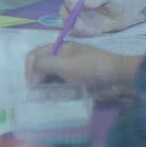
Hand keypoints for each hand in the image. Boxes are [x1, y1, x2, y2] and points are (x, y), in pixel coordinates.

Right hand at [25, 42, 140, 100]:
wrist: (115, 77)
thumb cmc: (89, 67)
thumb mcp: (65, 64)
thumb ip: (44, 63)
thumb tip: (31, 67)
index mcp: (59, 48)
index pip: (35, 55)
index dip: (30, 68)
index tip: (32, 84)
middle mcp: (62, 57)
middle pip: (41, 67)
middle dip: (36, 79)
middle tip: (37, 94)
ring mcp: (69, 70)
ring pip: (49, 78)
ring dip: (44, 87)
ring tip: (44, 98)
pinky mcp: (75, 81)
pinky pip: (59, 86)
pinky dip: (54, 92)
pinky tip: (54, 98)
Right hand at [60, 0, 144, 37]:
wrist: (126, 11)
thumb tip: (85, 2)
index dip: (68, 0)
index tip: (74, 7)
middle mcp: (77, 4)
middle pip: (64, 10)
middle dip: (69, 19)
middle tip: (80, 25)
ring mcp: (79, 17)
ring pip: (69, 24)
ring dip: (78, 29)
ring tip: (93, 31)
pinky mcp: (84, 27)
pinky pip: (78, 33)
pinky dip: (85, 34)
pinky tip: (97, 32)